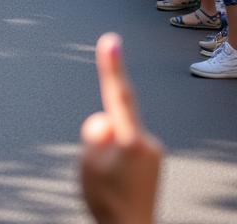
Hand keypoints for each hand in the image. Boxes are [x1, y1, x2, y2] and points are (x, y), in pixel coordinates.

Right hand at [80, 33, 161, 223]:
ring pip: (116, 136)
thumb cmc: (108, 202)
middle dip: (98, 140)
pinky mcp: (154, 160)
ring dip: (108, 152)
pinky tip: (120, 182)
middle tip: (102, 174)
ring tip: (111, 182)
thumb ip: (94, 132)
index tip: (111, 41)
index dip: (112, 66)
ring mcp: (154, 151)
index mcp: (131, 141)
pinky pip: (125, 148)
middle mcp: (148, 142)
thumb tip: (107, 122)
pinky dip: (117, 160)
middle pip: (110, 122)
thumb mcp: (87, 163)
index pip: (119, 96)